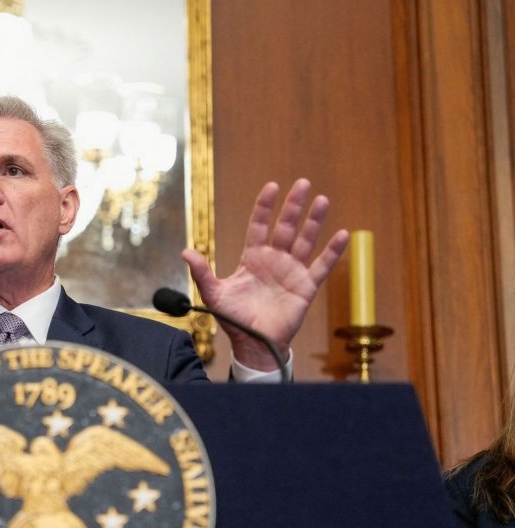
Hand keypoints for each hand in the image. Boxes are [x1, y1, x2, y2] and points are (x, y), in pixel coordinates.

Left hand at [181, 179, 348, 370]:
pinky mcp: (305, 287)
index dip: (264, 207)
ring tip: (322, 200)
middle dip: (293, 206)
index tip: (271, 187)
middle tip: (302, 184)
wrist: (253, 343)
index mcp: (253, 258)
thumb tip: (185, 252)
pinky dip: (333, 252)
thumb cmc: (233, 319)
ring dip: (314, 221)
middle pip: (285, 227)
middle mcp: (274, 260)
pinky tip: (342, 234)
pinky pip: (321, 266)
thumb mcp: (214, 294)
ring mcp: (291, 272)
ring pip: (305, 241)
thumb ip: (201, 272)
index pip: (259, 226)